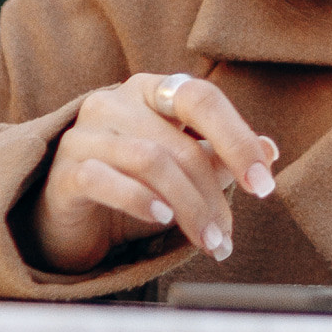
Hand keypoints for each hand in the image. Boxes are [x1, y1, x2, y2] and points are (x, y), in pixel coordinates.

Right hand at [29, 71, 279, 274]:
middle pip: (180, 143)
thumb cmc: (130, 188)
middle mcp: (113, 102)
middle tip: (228, 237)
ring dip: (188, 207)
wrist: (67, 220)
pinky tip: (162, 220)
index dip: (238, 139)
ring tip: (208, 241)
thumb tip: (270, 150)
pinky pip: (105, 180)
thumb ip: (219, 158)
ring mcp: (83, 134)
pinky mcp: (62, 171)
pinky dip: (139, 200)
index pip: (202, 98)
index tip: (264, 184)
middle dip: (213, 196)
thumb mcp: (180, 173)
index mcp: (149, 90)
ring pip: (150, 161)